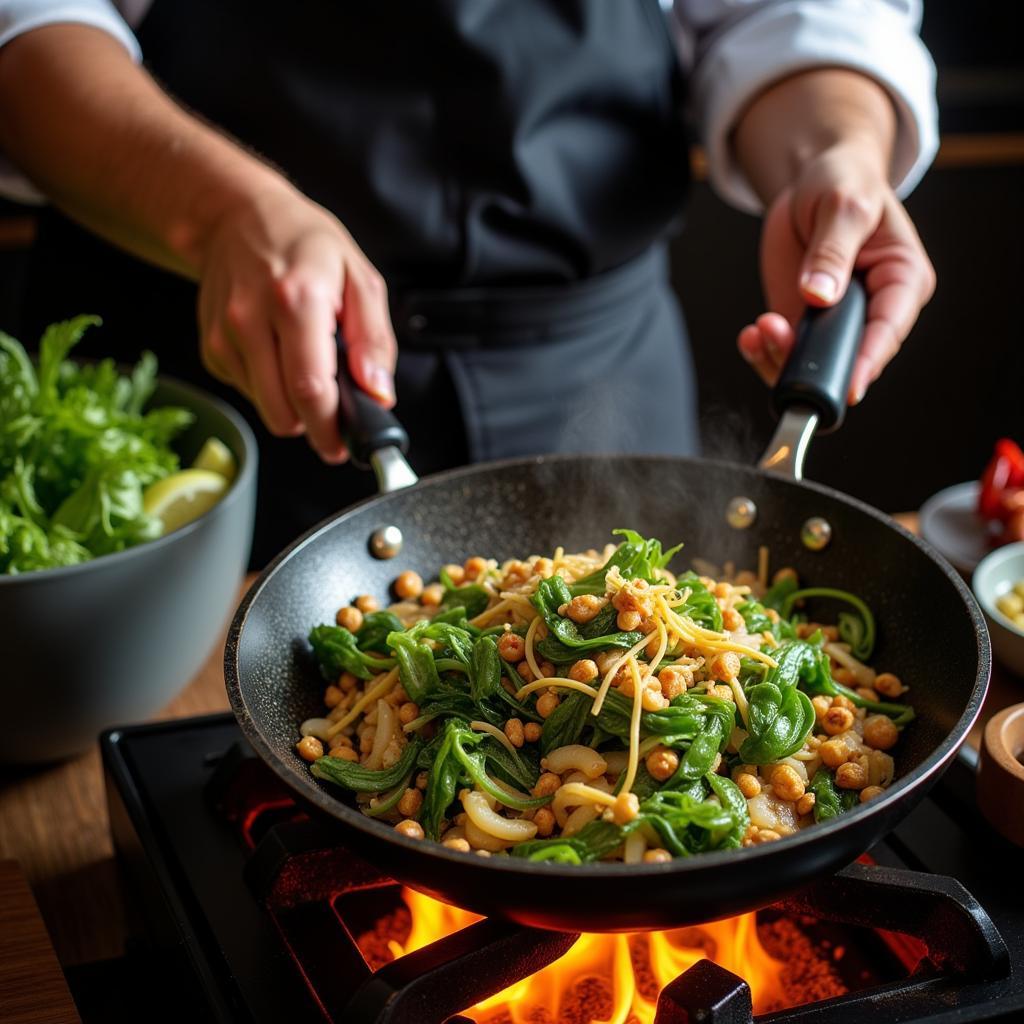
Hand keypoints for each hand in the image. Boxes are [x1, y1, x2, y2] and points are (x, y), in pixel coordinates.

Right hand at [197, 184, 396, 461]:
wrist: (237, 215)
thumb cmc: (305, 244)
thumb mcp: (360, 278)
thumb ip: (374, 340)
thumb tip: (379, 393)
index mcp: (296, 300)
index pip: (310, 388)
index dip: (331, 428)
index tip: (346, 445)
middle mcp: (251, 319)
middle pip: (283, 411)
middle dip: (315, 426)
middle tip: (336, 415)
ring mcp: (224, 336)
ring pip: (266, 409)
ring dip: (293, 405)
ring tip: (307, 366)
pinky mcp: (211, 348)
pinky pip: (249, 393)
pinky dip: (271, 388)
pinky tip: (279, 353)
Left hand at [737, 141, 935, 403]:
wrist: (812, 180)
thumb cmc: (843, 182)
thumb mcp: (842, 205)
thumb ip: (832, 250)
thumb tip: (819, 294)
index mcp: (901, 281)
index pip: (889, 331)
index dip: (868, 361)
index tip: (847, 387)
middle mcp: (872, 309)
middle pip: (849, 358)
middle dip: (812, 361)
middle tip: (775, 334)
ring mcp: (834, 321)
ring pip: (813, 365)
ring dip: (780, 356)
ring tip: (760, 328)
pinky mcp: (802, 323)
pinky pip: (785, 353)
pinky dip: (764, 350)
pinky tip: (751, 333)